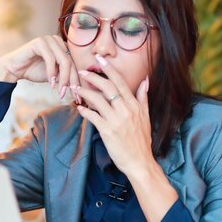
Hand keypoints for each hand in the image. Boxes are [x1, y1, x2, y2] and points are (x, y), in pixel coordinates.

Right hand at [0, 35, 79, 99]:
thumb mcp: (54, 76)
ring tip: (60, 92)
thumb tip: (80, 90)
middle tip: (69, 95)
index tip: (78, 97)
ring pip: (64, 61)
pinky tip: (50, 84)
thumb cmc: (33, 71)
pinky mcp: (40, 42)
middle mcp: (57, 40)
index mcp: (62, 46)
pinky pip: (51, 59)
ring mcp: (48, 39)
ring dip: (63, 78)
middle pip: (71, 62)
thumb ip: (65, 77)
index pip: (74, 64)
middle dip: (71, 81)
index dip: (76, 81)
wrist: (14, 69)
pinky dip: (52, 73)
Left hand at [75, 55, 177, 221]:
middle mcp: (126, 110)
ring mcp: (117, 121)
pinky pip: (93, 117)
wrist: (140, 161)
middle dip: (93, 77)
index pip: (121, 82)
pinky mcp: (108, 132)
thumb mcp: (145, 117)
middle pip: (108, 87)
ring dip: (85, 92)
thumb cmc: (141, 140)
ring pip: (98, 100)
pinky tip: (79, 108)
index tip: (99, 60)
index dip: (109, 70)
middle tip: (82, 72)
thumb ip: (143, 97)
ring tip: (76, 88)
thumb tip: (145, 80)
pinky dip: (85, 111)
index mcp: (134, 105)